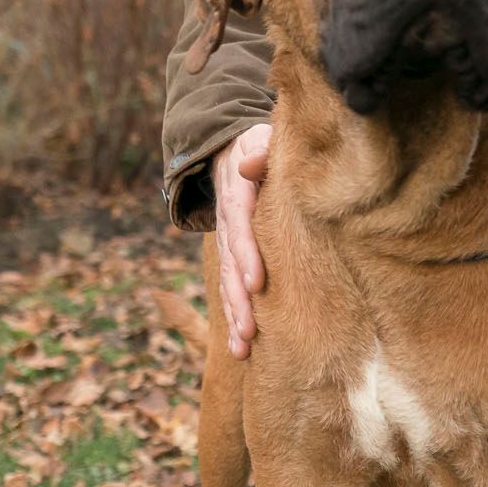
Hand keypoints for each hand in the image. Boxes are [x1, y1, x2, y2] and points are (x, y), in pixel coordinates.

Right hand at [213, 123, 271, 359]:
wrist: (230, 150)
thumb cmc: (259, 147)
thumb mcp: (260, 140)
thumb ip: (261, 151)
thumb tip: (250, 163)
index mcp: (238, 194)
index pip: (241, 226)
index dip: (247, 253)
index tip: (257, 281)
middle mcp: (228, 223)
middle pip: (230, 265)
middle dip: (239, 299)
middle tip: (250, 331)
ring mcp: (226, 241)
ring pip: (226, 283)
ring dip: (234, 315)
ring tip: (243, 347)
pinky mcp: (230, 256)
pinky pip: (228, 288)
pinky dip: (233, 317)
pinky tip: (241, 347)